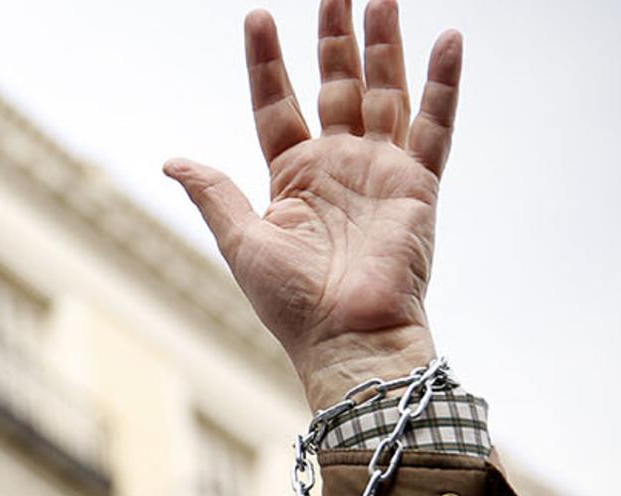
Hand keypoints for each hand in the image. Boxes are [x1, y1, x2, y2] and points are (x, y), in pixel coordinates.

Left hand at [165, 0, 460, 408]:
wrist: (347, 338)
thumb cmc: (293, 305)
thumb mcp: (241, 241)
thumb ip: (213, 193)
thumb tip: (171, 160)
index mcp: (293, 179)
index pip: (277, 104)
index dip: (267, 62)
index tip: (258, 17)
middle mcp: (338, 167)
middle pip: (335, 86)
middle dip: (334, 37)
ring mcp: (381, 171)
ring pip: (383, 91)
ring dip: (383, 44)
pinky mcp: (418, 184)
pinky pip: (435, 124)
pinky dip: (443, 83)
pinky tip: (449, 39)